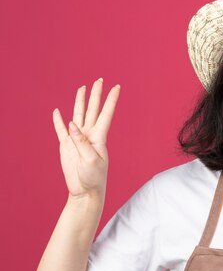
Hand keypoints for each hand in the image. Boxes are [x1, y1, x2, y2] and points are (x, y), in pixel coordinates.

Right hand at [52, 78, 119, 198]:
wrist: (85, 190)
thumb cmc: (93, 177)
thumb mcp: (91, 160)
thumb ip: (82, 142)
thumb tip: (72, 125)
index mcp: (99, 137)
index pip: (106, 114)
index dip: (111, 100)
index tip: (117, 87)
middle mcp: (89, 135)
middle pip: (93, 110)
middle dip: (96, 95)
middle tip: (99, 80)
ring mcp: (77, 139)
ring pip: (79, 115)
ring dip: (80, 102)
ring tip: (82, 88)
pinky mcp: (66, 146)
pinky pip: (60, 130)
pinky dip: (58, 121)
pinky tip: (57, 112)